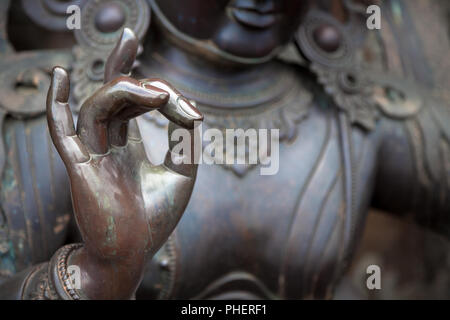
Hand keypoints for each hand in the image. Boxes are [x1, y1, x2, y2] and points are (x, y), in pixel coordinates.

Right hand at [46, 28, 202, 298]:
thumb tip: (189, 104)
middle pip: (111, 95)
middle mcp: (106, 144)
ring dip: (125, 91)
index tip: (181, 99)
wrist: (135, 255)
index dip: (149, 86)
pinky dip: (57, 104)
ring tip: (156, 92)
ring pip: (97, 107)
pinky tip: (60, 76)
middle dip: (129, 70)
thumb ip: (187, 137)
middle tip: (146, 54)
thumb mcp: (183, 172)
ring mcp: (91, 153)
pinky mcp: (79, 168)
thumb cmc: (155, 218)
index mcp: (126, 146)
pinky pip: (62, 131)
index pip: (130, 104)